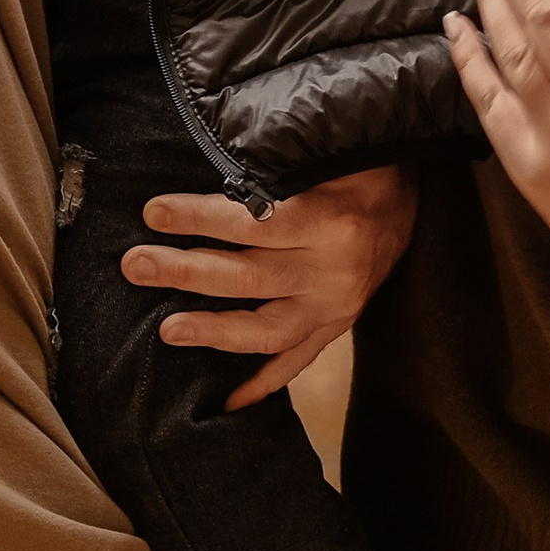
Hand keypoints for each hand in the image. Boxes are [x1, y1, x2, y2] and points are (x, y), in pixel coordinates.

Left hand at [121, 163, 418, 408]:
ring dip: (213, 330)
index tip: (152, 213)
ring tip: (166, 330)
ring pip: (267, 330)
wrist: (414, 195)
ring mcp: (337, 305)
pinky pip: (299, 361)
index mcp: (327, 219)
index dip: (198, 218)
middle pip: (247, 277)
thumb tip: (206, 154)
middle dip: (184, 272)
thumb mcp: (322, 151)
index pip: (250, 223)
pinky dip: (264, 382)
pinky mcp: (341, 325)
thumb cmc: (357, 161)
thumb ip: (271, 161)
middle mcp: (333, 270)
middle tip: (136, 266)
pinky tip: (228, 399)